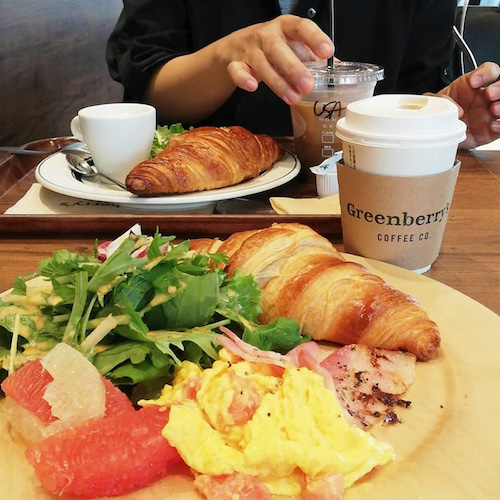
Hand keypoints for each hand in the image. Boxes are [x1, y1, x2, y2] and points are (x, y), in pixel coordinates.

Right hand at [218, 15, 333, 104]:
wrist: (238, 48)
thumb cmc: (275, 48)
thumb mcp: (296, 48)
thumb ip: (315, 59)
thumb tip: (340, 72)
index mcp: (286, 27)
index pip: (302, 27)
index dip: (315, 38)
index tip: (327, 51)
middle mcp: (267, 35)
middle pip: (279, 49)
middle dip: (294, 68)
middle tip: (308, 85)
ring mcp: (250, 49)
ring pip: (262, 63)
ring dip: (277, 82)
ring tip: (293, 98)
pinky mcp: (236, 64)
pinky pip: (237, 70)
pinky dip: (243, 79)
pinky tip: (253, 87)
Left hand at [436, 62, 499, 148]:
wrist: (441, 133)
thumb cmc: (442, 113)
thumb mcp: (435, 102)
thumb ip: (440, 100)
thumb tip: (454, 108)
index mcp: (473, 86)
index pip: (488, 71)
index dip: (485, 73)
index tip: (474, 81)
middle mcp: (485, 97)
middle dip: (499, 88)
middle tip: (489, 94)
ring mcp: (490, 113)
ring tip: (494, 110)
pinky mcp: (491, 129)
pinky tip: (493, 126)